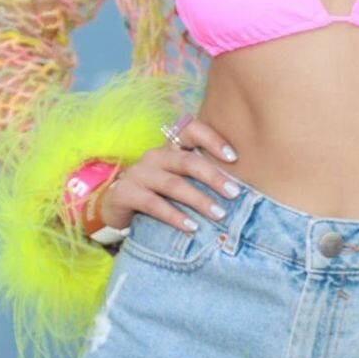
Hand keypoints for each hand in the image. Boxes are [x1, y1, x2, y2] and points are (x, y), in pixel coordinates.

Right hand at [79, 117, 241, 237]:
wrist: (117, 207)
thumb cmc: (158, 193)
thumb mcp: (179, 180)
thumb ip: (201, 178)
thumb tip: (242, 188)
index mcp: (170, 148)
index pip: (191, 130)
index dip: (212, 139)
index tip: (234, 157)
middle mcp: (155, 156)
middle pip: (187, 161)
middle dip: (213, 177)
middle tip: (235, 193)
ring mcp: (138, 174)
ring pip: (172, 184)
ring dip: (198, 200)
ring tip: (219, 214)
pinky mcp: (125, 193)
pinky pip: (153, 204)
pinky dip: (174, 216)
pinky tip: (191, 227)